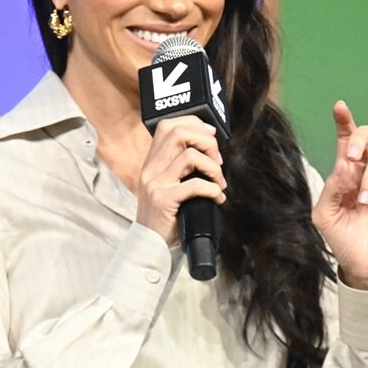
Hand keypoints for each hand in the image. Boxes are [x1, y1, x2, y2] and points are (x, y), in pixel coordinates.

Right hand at [136, 117, 227, 245]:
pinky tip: (216, 197)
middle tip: (217, 160)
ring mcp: (155, 183)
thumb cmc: (165, 215)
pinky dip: (212, 189)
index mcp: (152, 162)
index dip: (193, 124)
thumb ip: (179, 167)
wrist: (149, 244)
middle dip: (207, 142)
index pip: (168, 125)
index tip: (211, 136)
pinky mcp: (163, 200)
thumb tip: (210, 150)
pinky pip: (194, 185)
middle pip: (179, 133)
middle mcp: (151, 168)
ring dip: (213, 167)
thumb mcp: (166, 185)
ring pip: (190, 156)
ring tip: (218, 182)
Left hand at [311, 100, 367, 291]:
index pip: (344, 141)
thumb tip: (344, 162)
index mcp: (343, 173)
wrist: (365, 265)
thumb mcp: (325, 214)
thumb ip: (332, 187)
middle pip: (367, 138)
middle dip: (359, 139)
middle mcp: (363, 172)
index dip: (343, 122)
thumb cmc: (342, 239)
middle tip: (352, 156)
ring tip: (364, 199)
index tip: (340, 106)